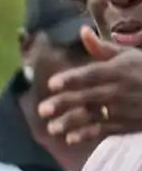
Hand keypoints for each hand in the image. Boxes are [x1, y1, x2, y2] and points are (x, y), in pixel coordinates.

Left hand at [40, 27, 141, 145]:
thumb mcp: (128, 56)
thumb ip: (102, 48)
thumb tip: (82, 31)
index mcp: (118, 70)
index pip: (91, 74)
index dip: (71, 79)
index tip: (52, 84)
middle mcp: (119, 89)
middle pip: (88, 96)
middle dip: (65, 103)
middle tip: (42, 110)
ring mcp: (122, 108)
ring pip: (94, 116)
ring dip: (72, 123)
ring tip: (51, 129)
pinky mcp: (125, 124)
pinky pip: (104, 130)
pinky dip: (87, 135)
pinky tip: (70, 139)